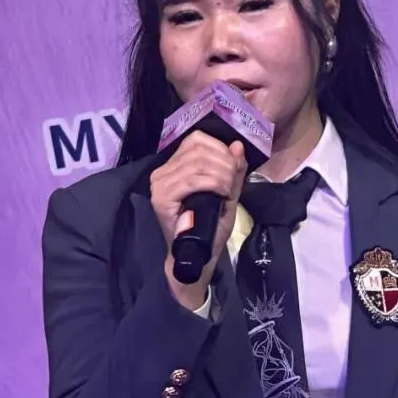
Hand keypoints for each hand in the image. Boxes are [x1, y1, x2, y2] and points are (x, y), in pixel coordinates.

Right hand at [150, 133, 246, 306]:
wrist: (196, 257)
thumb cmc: (209, 228)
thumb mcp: (227, 194)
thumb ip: (233, 171)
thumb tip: (238, 145)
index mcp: (174, 165)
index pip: (197, 140)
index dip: (220, 149)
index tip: (233, 170)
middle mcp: (162, 171)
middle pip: (199, 149)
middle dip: (224, 163)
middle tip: (232, 185)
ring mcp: (159, 184)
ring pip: (198, 162)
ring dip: (222, 175)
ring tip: (227, 192)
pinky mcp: (161, 197)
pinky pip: (192, 179)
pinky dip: (213, 183)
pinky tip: (221, 194)